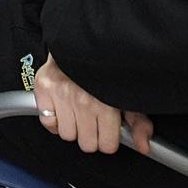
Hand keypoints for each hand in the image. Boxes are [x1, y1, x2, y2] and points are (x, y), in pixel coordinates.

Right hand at [33, 54, 152, 155]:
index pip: (107, 145)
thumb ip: (139, 122)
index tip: (109, 131)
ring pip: (67, 135)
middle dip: (93, 136)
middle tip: (94, 121)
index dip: (109, 140)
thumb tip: (143, 146)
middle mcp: (82, 101)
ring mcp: (61, 94)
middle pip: (87, 144)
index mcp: (106, 105)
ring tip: (79, 112)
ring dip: (74, 127)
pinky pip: (48, 122)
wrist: (82, 41)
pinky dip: (54, 120)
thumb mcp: (127, 94)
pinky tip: (64, 110)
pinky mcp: (44, 88)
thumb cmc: (106, 69)